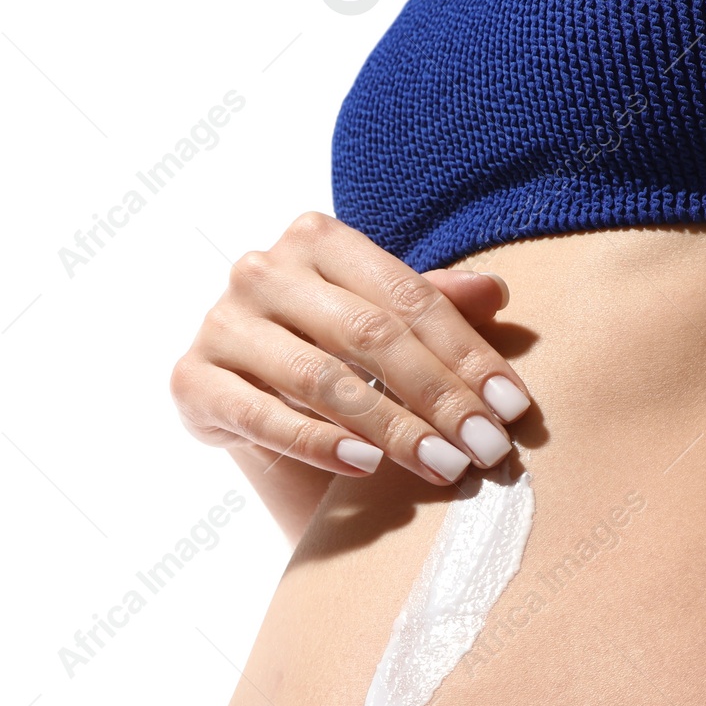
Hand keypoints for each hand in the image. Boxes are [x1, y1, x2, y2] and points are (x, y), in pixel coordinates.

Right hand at [170, 211, 531, 485]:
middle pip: (371, 336)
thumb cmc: (331, 355)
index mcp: (318, 238)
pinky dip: (318, 444)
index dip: (467, 354)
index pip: (409, 298)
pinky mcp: (192, 379)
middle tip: (487, 448)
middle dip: (440, 397)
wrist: (245, 401)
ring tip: (444, 466)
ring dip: (393, 428)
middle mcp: (263, 269)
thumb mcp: (384, 326)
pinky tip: (367, 467)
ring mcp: (223, 322)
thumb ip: (434, 306)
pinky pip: (261, 416)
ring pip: (322, 379)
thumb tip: (496, 291)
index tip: (514, 409)